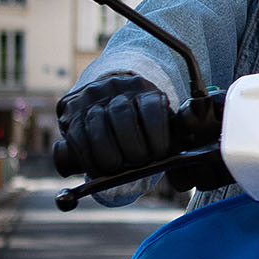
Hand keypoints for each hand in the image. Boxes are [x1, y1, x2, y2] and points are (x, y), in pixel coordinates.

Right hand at [54, 73, 172, 180]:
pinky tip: (99, 169)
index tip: (160, 154)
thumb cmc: (139, 121)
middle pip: (121, 114)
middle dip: (131, 144)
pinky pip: (78, 136)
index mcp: (143, 90)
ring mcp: (91, 98)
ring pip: (97, 125)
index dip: (156, 132)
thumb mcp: (158, 120)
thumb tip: (187, 155)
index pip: (151, 106)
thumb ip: (171, 134)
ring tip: (117, 168)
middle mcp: (116, 89)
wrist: (105, 99)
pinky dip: (89, 158)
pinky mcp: (71, 112)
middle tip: (138, 162)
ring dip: (108, 153)